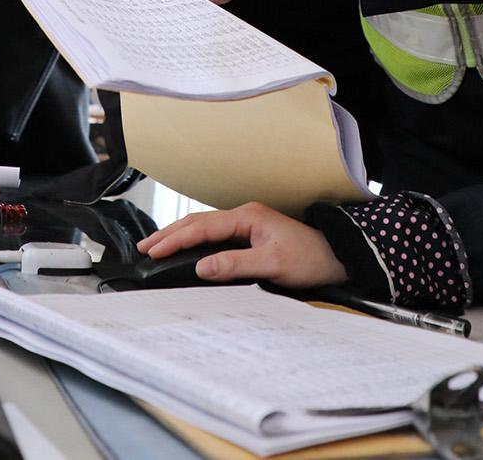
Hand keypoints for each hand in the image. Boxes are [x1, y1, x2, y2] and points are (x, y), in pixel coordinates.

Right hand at [136, 202, 347, 289]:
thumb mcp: (273, 263)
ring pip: (204, 227)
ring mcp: (247, 224)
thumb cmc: (310, 258)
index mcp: (246, 217)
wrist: (338, 257)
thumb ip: (236, 264)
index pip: (202, 227)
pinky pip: (214, 235)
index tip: (153, 251)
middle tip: (144, 247)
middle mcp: (244, 216)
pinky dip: (195, 241)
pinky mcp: (250, 235)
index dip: (176, 239)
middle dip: (170, 234)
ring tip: (156, 246)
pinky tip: (186, 249)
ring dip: (180, 236)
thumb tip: (201, 267)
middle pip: (198, 222)